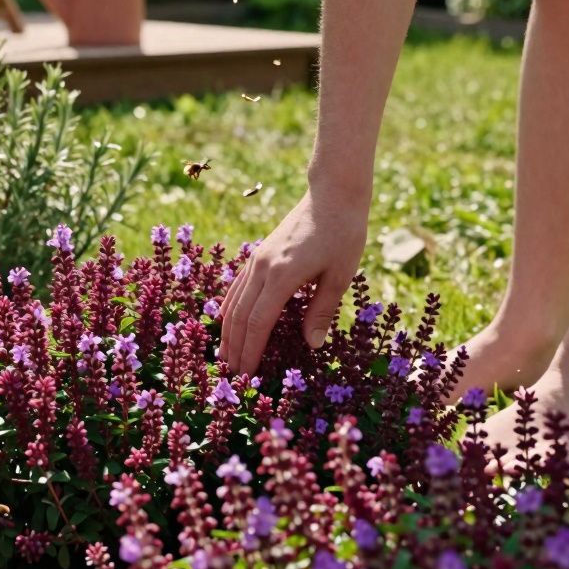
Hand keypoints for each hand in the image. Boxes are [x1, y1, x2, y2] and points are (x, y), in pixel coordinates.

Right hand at [218, 184, 368, 375]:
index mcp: (283, 275)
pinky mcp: (260, 254)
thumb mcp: (340, 274)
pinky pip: (238, 285)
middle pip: (241, 316)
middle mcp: (263, 267)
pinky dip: (229, 306)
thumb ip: (322, 311)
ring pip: (235, 301)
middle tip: (232, 375)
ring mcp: (258, 259)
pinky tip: (226, 319)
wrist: (332, 193)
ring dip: (228, 331)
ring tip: (225, 355)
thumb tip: (311, 345)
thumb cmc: (343, 233)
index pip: (259, 322)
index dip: (251, 351)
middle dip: (235, 347)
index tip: (247, 375)